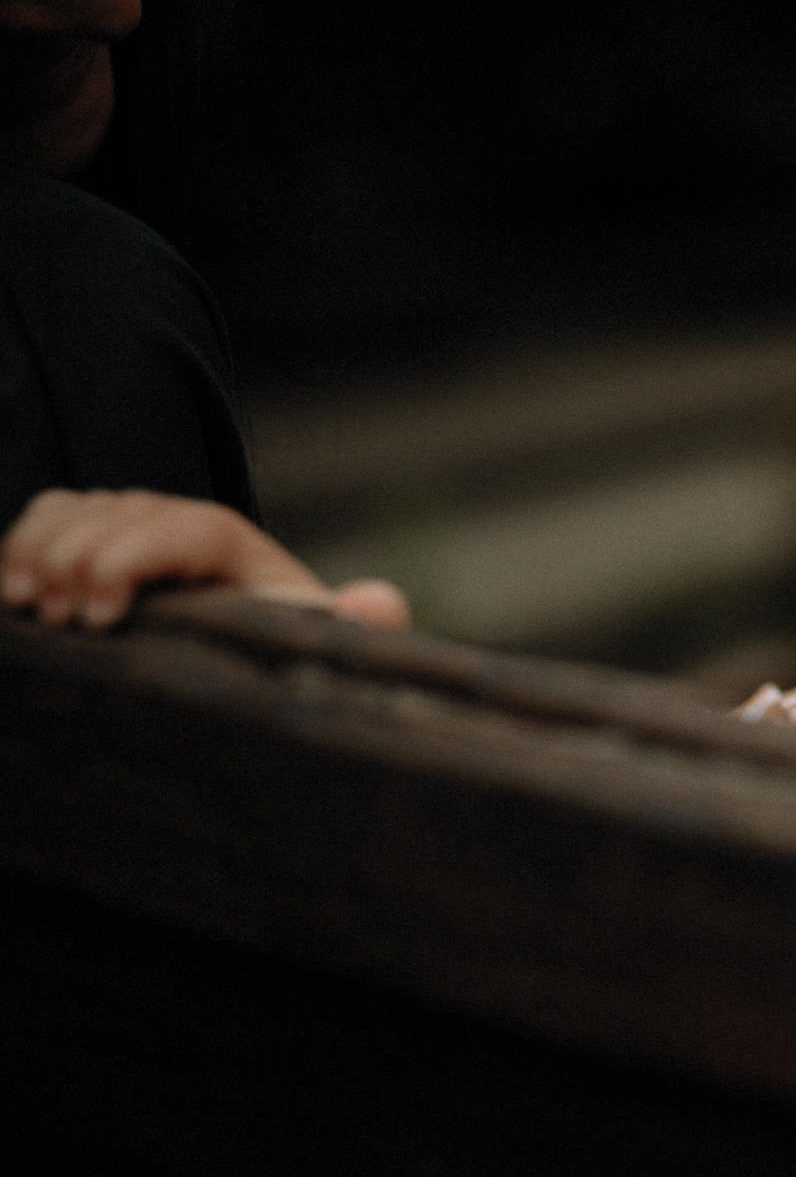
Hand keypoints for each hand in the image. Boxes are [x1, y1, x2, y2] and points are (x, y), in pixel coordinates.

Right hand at [1, 489, 410, 630]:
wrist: (242, 665)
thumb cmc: (274, 660)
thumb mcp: (317, 652)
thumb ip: (357, 629)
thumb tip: (378, 603)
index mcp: (235, 549)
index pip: (186, 525)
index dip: (132, 557)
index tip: (102, 619)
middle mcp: (179, 525)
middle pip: (113, 514)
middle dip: (76, 567)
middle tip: (69, 629)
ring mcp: (129, 528)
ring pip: (68, 511)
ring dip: (38, 557)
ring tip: (40, 616)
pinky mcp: (88, 542)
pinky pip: (43, 518)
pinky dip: (16, 550)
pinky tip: (12, 598)